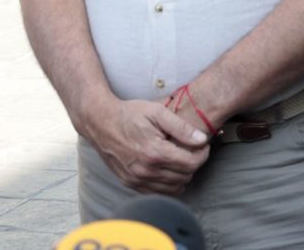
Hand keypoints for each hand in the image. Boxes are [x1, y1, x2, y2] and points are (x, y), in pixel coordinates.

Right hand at [86, 98, 210, 194]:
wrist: (101, 122)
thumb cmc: (130, 114)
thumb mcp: (158, 112)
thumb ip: (182, 128)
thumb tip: (202, 140)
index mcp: (155, 152)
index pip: (191, 163)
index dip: (203, 154)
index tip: (203, 145)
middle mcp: (146, 170)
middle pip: (184, 177)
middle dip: (194, 164)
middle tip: (193, 150)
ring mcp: (136, 179)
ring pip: (173, 188)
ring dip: (183, 175)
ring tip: (181, 158)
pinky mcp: (130, 183)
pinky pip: (157, 192)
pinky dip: (168, 184)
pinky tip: (168, 168)